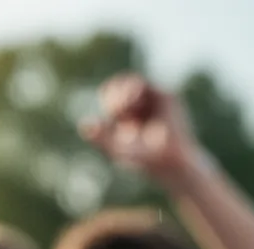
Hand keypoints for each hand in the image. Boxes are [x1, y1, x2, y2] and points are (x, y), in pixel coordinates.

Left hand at [81, 73, 201, 184]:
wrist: (169, 161)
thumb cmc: (143, 159)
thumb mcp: (116, 148)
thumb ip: (101, 137)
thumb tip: (84, 124)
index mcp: (127, 115)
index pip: (112, 94)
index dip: (108, 96)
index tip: (111, 112)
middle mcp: (141, 105)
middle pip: (120, 85)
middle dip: (114, 96)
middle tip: (116, 111)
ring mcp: (154, 100)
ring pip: (132, 82)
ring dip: (123, 94)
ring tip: (121, 110)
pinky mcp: (165, 97)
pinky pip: (144, 85)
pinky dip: (132, 91)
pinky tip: (129, 103)